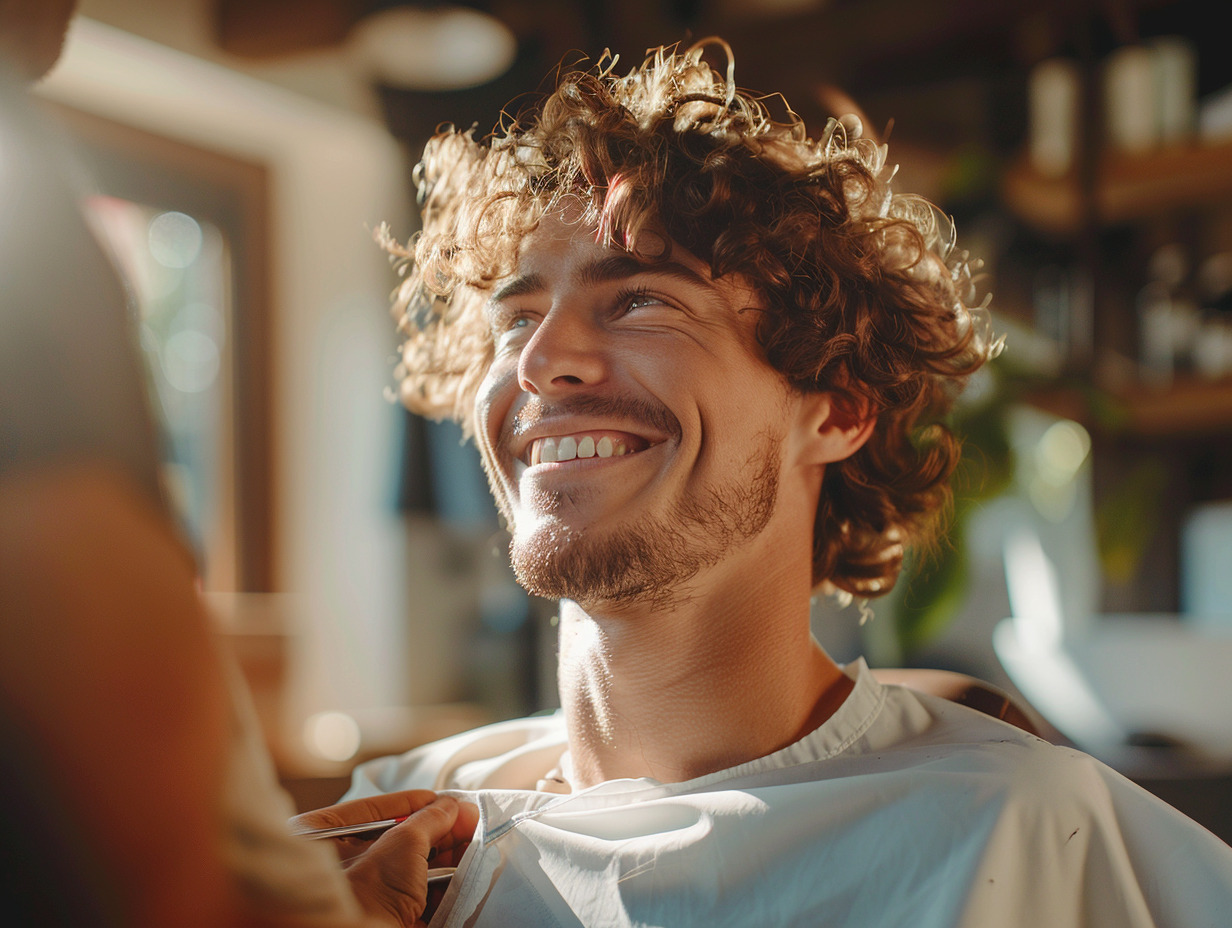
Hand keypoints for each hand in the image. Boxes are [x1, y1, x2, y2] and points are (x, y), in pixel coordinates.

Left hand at [290, 790, 478, 926]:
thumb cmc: (366, 895)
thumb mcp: (403, 844)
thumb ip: (428, 820)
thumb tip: (449, 806)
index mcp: (322, 840)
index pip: (372, 812)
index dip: (412, 803)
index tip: (443, 799)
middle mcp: (338, 867)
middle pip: (396, 839)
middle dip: (436, 831)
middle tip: (468, 820)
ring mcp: (362, 895)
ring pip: (409, 868)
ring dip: (443, 858)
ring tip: (472, 845)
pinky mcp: (384, 916)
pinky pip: (414, 895)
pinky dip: (439, 886)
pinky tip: (463, 874)